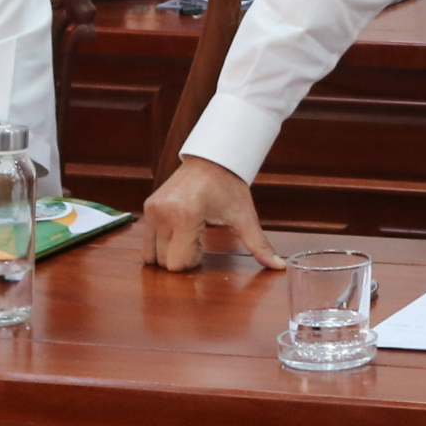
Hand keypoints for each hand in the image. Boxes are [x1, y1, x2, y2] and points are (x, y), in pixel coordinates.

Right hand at [140, 154, 283, 270]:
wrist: (212, 159)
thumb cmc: (229, 186)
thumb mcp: (245, 216)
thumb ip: (259, 244)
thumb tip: (279, 266)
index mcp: (186, 217)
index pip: (177, 263)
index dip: (192, 262)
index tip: (204, 247)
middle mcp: (164, 214)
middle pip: (164, 262)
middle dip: (181, 258)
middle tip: (197, 241)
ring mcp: (153, 210)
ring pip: (150, 254)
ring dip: (168, 252)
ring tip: (187, 236)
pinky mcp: (148, 207)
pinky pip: (145, 240)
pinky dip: (160, 243)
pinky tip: (178, 231)